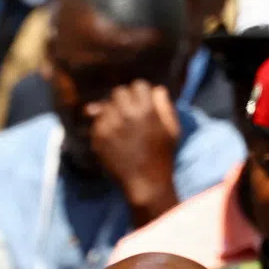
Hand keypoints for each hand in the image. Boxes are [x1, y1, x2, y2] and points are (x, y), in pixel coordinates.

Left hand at [86, 81, 179, 226]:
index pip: (137, 85)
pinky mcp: (99, 138)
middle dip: (123, 102)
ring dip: (111, 114)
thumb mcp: (172, 128)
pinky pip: (96, 123)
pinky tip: (113, 140)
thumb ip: (164, 105)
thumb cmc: (162, 156)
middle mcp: (127, 114)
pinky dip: (103, 128)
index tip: (139, 106)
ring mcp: (110, 126)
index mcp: (147, 109)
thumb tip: (155, 89)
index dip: (139, 95)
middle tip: (127, 116)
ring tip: (120, 129)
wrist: (145, 184)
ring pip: (105, 107)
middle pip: (118, 93)